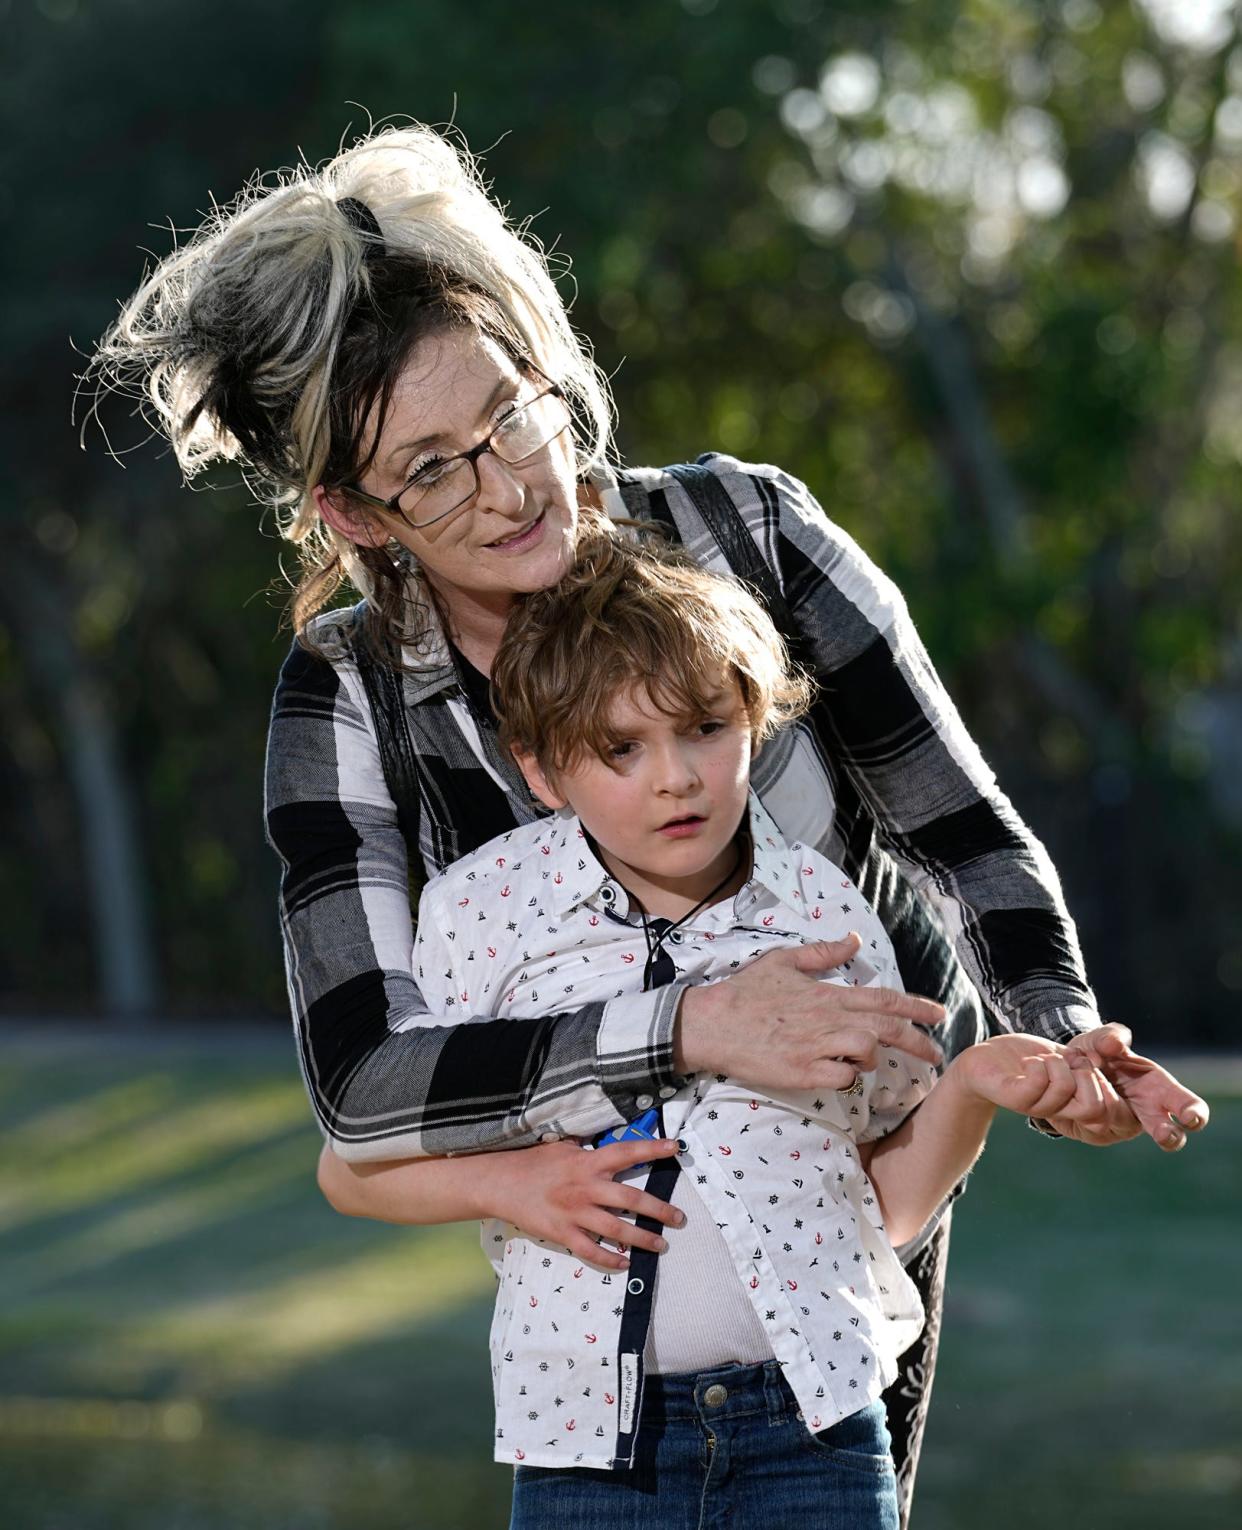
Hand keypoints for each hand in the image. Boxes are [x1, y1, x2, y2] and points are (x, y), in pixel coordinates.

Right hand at [484, 1136, 683, 1270]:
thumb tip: (608, 1149)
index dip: (651, 1149)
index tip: (674, 1147)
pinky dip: (609, 1260)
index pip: (626, 1151)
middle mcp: (585, 1187)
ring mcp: (574, 1212)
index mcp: (587, 1161)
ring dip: (642, 1238)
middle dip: (659, 1209)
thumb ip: (588, 1150)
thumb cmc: (533, 1162)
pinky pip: (590, 1251)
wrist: (501, 1183)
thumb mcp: (562, 1147)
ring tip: (661, 1244)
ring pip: (616, 1228)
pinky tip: (625, 1263)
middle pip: (631, 1198)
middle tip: (679, 1218)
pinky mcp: (562, 1233)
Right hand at [676, 933, 944, 1090]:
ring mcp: (815, 1048)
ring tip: (866, 1063)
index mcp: (826, 993)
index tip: (939, 1015)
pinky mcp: (801, 1073)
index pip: (882, 998)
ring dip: (874, 1059)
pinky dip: (848, 1078)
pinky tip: (841, 1074)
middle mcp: (826, 1019)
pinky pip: (841, 1079)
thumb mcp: (783, 961)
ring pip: (867, 1052)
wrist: (711, 1023)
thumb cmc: (746, 992)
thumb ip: (821, 953)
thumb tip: (853, 941)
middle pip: (885, 1029)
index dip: (915, 1006)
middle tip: (935, 1054)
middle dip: (917, 1042)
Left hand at [954, 1035, 1116, 1138]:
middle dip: (1085, 1072)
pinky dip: (1037, 1063)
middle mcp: (1059, 1110)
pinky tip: (1028, 1062)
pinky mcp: (1014, 1097)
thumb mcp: (1064, 1055)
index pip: (1108, 1110)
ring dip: (1055, 1062)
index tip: (1081, 1061)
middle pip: (1095, 1107)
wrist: (985, 1059)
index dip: (1102, 1081)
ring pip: (1065, 1087)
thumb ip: (1087, 1058)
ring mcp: (1037, 1105)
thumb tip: (1112, 1051)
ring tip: (1041, 1060)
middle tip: (1065, 1060)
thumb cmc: (1027, 1057)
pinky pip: (1037, 1082)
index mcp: (1074, 1102)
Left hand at [1060, 1024, 1209, 1150]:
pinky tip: (1073, 1086)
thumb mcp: (1100, 1039)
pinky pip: (1089, 1122)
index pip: (1188, 1106)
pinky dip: (1079, 1100)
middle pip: (1169, 1135)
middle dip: (1169, 1136)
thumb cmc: (1096, 1056)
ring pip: (1118, 1123)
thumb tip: (1113, 1044)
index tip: (1189, 1116)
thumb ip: (1109, 1036)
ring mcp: (1121, 1126)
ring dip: (1104, 1097)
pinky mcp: (1095, 1133)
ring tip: (1093, 1072)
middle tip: (1164, 1135)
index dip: (1194, 1113)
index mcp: (1160, 1089)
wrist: (1060, 1069)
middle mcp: (1146, 1114)